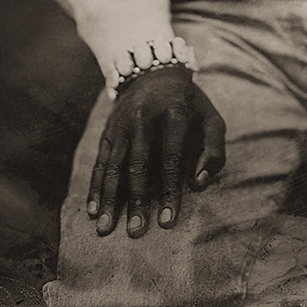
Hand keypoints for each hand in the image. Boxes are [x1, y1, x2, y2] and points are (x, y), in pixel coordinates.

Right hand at [87, 65, 225, 237]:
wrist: (155, 73)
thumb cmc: (190, 106)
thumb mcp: (211, 120)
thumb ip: (214, 150)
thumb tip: (198, 184)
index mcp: (174, 114)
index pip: (170, 158)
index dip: (169, 191)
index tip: (167, 222)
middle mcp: (143, 117)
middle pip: (138, 164)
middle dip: (136, 200)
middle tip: (136, 232)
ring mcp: (122, 124)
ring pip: (114, 165)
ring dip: (109, 199)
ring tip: (106, 229)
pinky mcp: (108, 131)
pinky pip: (100, 162)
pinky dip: (95, 186)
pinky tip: (93, 210)